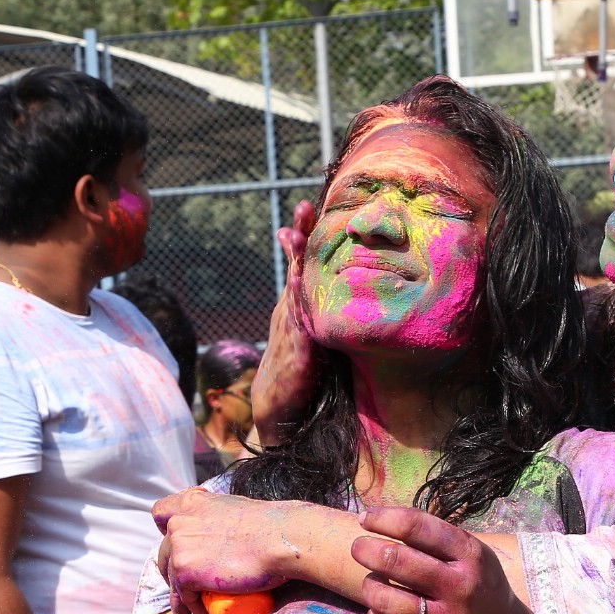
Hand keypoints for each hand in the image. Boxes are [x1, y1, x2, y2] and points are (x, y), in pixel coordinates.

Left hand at [153, 490, 299, 613]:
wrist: (280, 540)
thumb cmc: (271, 526)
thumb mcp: (237, 508)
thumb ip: (221, 514)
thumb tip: (227, 530)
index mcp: (192, 503)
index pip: (162, 512)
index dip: (167, 530)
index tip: (179, 543)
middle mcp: (179, 522)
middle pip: (164, 552)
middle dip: (174, 570)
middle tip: (189, 586)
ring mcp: (179, 547)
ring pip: (172, 579)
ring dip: (182, 596)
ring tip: (193, 612)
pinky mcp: (185, 572)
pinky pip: (182, 598)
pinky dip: (192, 609)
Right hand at [250, 200, 322, 441]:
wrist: (278, 407)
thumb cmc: (300, 368)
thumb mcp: (311, 333)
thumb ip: (322, 310)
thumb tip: (337, 293)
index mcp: (296, 306)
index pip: (301, 264)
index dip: (304, 236)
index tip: (309, 206)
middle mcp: (290, 311)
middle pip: (295, 268)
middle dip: (298, 237)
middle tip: (303, 207)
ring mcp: (290, 330)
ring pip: (294, 290)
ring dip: (296, 261)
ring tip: (297, 233)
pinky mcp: (297, 353)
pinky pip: (298, 323)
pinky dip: (297, 300)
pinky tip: (298, 280)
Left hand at [350, 506, 539, 613]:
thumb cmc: (478, 588)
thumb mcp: (473, 555)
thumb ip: (435, 538)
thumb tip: (379, 518)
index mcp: (471, 555)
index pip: (418, 528)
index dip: (384, 519)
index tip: (365, 518)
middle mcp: (461, 587)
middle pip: (397, 561)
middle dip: (367, 550)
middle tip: (358, 548)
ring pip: (387, 601)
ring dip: (370, 586)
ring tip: (372, 582)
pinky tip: (378, 611)